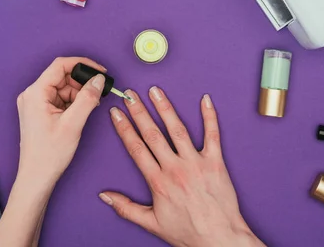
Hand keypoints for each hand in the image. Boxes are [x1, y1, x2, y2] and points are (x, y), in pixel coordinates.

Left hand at [16, 57, 105, 189]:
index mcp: (35, 93)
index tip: (101, 71)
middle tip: (98, 94)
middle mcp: (32, 94)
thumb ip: (88, 98)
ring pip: (63, 88)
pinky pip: (60, 98)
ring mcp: (34, 103)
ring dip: (79, 94)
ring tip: (89, 108)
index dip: (83, 64)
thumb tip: (99, 79)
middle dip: (82, 83)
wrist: (36, 177)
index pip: (60, 65)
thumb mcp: (73, 123)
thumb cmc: (49, 154)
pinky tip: (81, 113)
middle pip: (62, 76)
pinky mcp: (39, 111)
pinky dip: (73, 102)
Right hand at [99, 87, 264, 246]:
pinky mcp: (215, 162)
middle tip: (130, 94)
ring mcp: (196, 163)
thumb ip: (126, 208)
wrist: (219, 238)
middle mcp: (175, 168)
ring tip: (156, 91)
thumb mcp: (151, 223)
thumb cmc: (188, 232)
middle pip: (153, 133)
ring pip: (178, 129)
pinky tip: (205, 100)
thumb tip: (105, 196)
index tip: (116, 113)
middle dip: (139, 111)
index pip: (136, 148)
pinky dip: (209, 116)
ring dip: (165, 108)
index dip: (124, 128)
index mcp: (158, 182)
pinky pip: (212, 134)